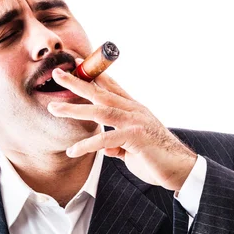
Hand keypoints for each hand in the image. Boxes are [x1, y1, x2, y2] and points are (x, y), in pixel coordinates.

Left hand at [48, 67, 196, 191]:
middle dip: (78, 82)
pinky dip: (87, 145)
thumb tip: (106, 148)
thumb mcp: (133, 148)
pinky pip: (105, 139)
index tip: (75, 64)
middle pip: (101, 92)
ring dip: (75, 109)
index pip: (111, 87)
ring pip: (100, 110)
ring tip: (53, 108)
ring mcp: (135, 122)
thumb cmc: (156, 159)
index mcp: (134, 109)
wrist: (180, 169)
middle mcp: (134, 111)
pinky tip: (72, 150)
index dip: (93, 75)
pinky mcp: (136, 137)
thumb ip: (118, 144)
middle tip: (57, 74)